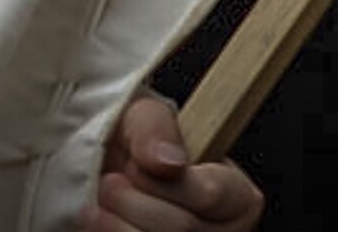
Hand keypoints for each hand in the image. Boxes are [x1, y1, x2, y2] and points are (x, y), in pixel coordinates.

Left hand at [81, 92, 261, 231]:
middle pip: (182, 230)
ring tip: (101, 202)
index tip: (132, 167)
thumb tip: (166, 161)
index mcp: (236, 195)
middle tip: (109, 183)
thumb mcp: (144, 116)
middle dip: (133, 203)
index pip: (209, 195)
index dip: (163, 182)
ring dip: (117, 224)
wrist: (108, 176)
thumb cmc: (136, 148)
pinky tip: (101, 221)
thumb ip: (155, 127)